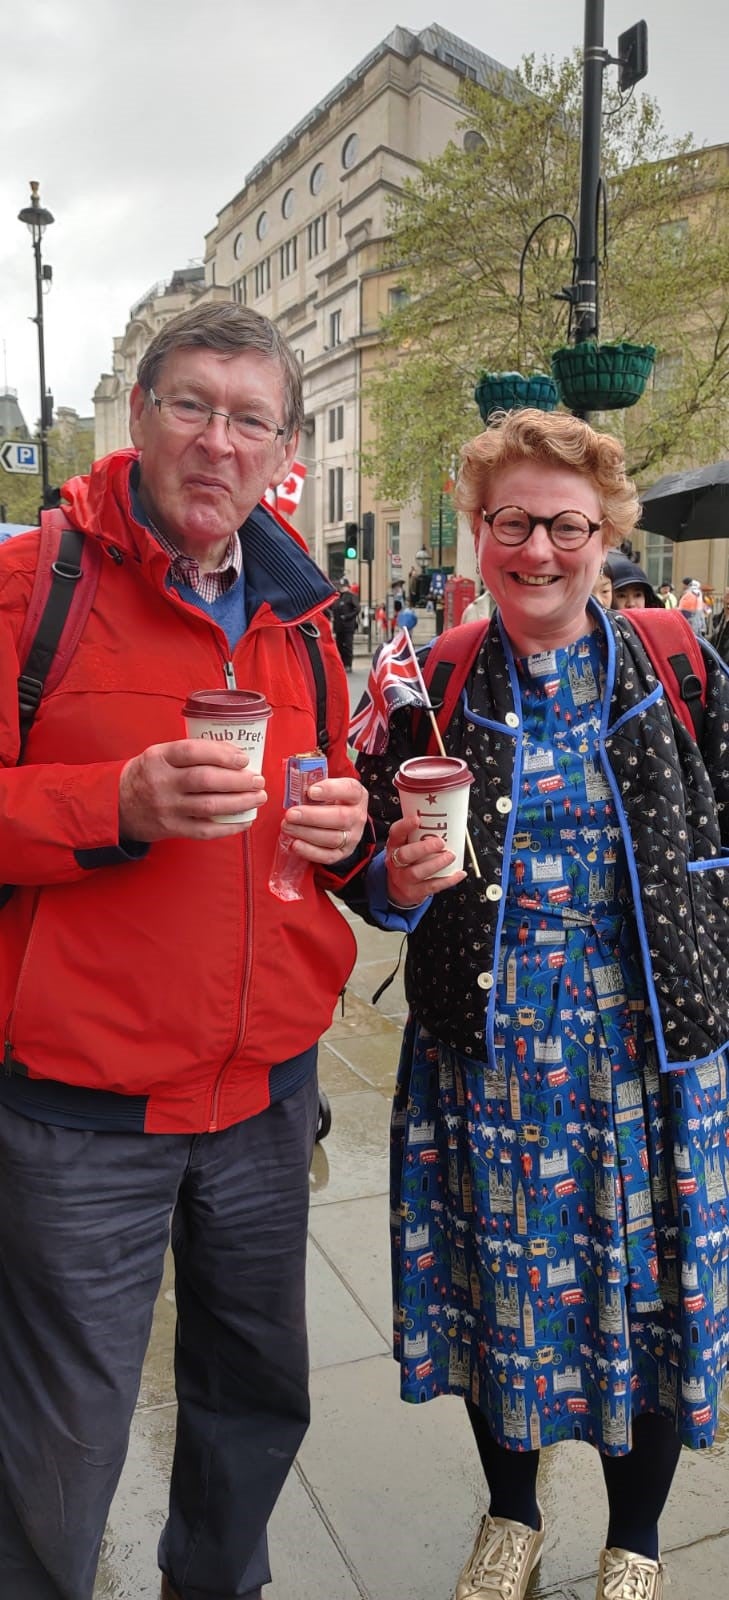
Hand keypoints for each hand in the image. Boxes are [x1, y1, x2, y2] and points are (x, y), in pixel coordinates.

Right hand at [119, 740, 266, 840]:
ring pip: (209, 806)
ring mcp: (167, 808)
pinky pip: (205, 831)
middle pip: (205, 780)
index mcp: (159, 758)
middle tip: (258, 780)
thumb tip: (234, 754)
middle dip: (238, 781)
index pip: (192, 751)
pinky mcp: (172, 829)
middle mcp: (162, 782)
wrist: (117, 804)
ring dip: (240, 803)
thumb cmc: (148, 774)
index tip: (243, 758)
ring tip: (258, 797)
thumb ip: (191, 753)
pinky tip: (245, 820)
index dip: (221, 754)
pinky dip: (229, 827)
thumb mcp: (159, 754)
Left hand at [280, 776, 367, 864]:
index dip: (330, 790)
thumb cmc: (331, 802)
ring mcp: (352, 837)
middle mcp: (358, 817)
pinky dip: (310, 851)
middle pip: (340, 817)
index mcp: (356, 795)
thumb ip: (315, 785)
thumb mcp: (328, 789)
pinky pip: (328, 856)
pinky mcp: (343, 853)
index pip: (349, 789)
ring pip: (332, 838)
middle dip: (312, 816)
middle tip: (291, 814)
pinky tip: (295, 844)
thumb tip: (293, 785)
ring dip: (306, 833)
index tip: (310, 791)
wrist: (343, 824)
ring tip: (287, 827)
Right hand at [385, 815, 465, 906]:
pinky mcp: (414, 892)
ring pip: (417, 872)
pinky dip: (448, 880)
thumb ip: (417, 834)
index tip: (417, 819)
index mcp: (394, 846)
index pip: (395, 834)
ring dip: (436, 864)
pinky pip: (432, 886)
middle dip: (423, 848)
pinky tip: (459, 873)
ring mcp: (403, 879)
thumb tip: (443, 818)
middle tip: (440, 842)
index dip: (405, 826)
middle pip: (404, 855)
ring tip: (450, 856)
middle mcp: (395, 863)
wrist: (397, 889)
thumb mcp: (405, 846)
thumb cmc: (406, 862)